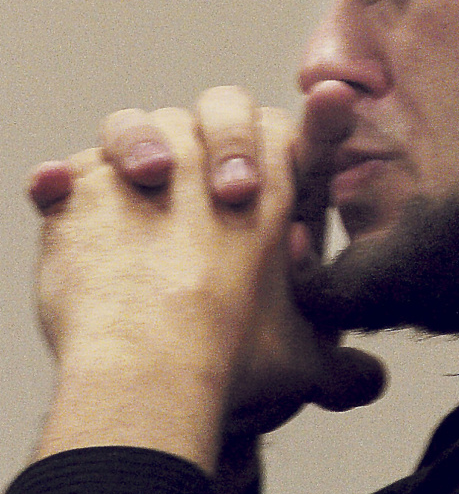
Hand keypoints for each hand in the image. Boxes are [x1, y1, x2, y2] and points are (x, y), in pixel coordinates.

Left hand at [28, 88, 383, 476]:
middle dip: (221, 135)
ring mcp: (140, 172)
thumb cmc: (232, 360)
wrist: (148, 372)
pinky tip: (53, 195)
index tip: (295, 124)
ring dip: (134, 144)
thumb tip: (369, 384)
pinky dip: (59, 187)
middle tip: (223, 191)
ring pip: (135, 125)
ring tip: (142, 183)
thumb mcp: (304, 361)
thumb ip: (340, 367)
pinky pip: (62, 177)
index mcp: (269, 187)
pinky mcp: (78, 196)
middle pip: (218, 110)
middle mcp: (205, 165)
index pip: (285, 130)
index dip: (292, 131)